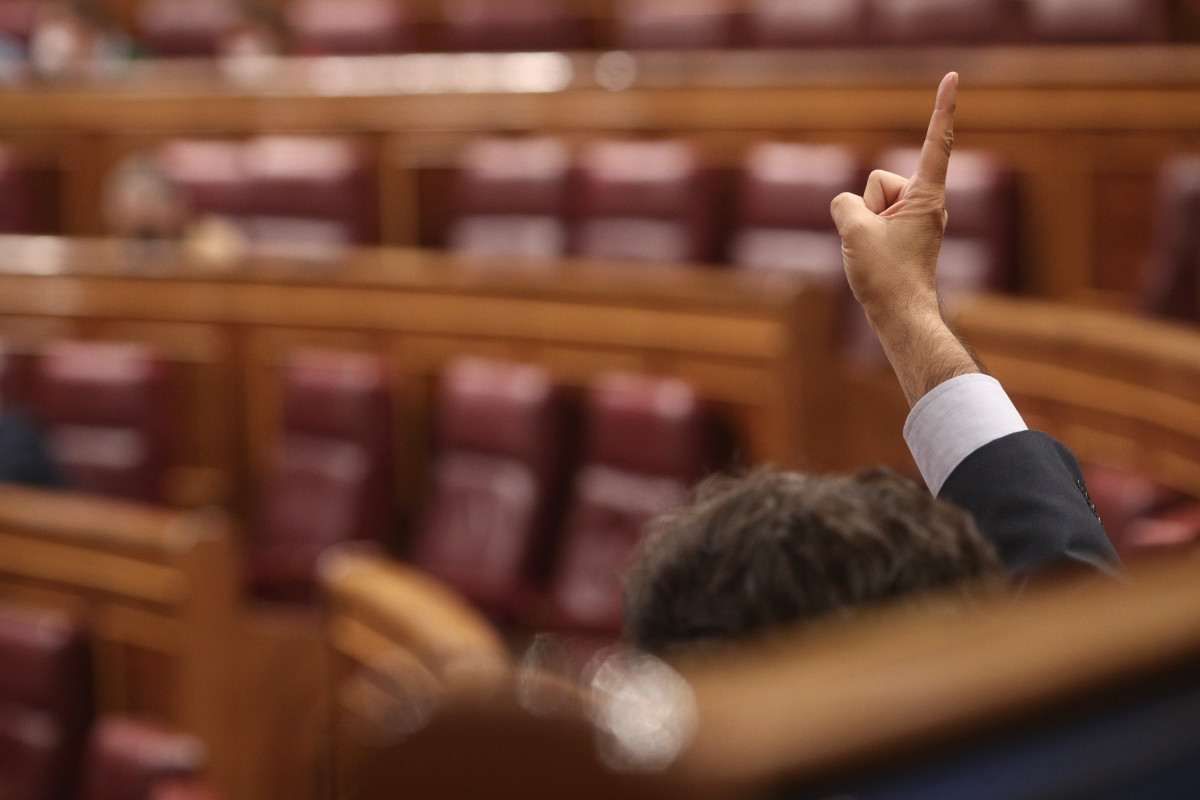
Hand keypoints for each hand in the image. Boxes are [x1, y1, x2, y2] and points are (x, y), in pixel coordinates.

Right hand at [831, 72, 957, 329]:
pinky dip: (866, 236)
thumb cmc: (886, 277)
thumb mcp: (854, 232)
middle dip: (868, 206)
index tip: (953, 77)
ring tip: (877, 255)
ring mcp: (915, 219)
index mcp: (926, 195)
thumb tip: (848, 206)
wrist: (900, 317)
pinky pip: (873, 220)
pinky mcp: (905, 235)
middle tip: (879, 244)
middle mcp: (926, 202)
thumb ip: (845, 204)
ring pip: (872, 203)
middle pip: (879, 181)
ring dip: (865, 225)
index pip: (935, 142)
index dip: (942, 108)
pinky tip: (874, 260)